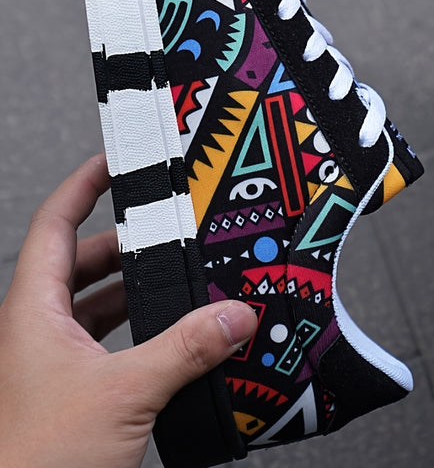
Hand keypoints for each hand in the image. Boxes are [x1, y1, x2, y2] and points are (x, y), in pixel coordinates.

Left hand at [0, 155, 256, 467]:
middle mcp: (39, 333)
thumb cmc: (38, 464)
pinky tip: (173, 336)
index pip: (54, 226)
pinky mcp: (77, 392)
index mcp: (34, 315)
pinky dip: (141, 330)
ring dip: (136, 290)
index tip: (114, 161)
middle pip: (80, 262)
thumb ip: (186, 348)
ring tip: (179, 277)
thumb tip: (234, 314)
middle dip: (125, 241)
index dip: (82, 186)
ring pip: (96, 304)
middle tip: (166, 224)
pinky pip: (110, 342)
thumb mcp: (124, 393)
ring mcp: (56, 364)